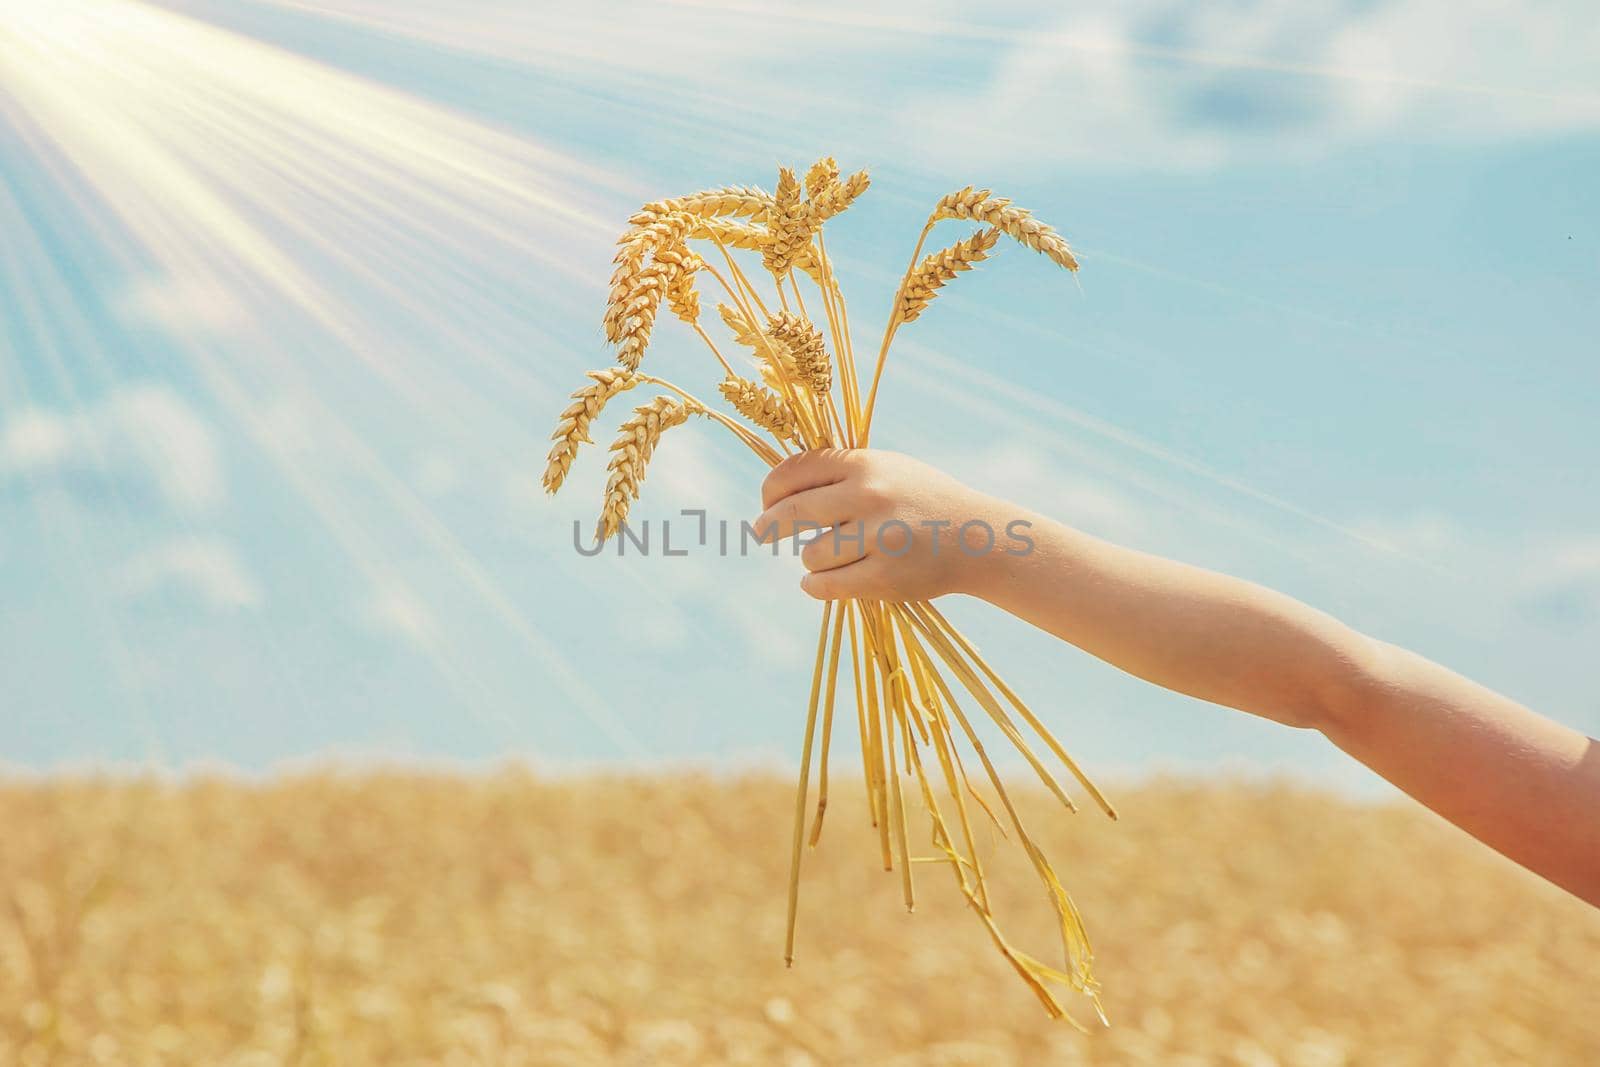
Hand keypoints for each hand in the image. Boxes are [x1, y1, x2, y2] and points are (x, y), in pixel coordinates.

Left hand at [754, 449, 1025, 601]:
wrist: (979, 537)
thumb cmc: (924, 501)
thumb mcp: (888, 469)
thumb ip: (841, 471)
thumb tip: (780, 486)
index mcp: (865, 464)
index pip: (794, 471)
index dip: (771, 489)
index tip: (767, 502)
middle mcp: (869, 495)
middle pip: (791, 512)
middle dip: (768, 525)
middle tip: (760, 533)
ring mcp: (878, 537)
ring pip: (810, 554)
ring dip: (811, 560)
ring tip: (829, 559)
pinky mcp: (885, 576)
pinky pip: (825, 586)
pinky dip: (815, 586)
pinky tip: (817, 583)